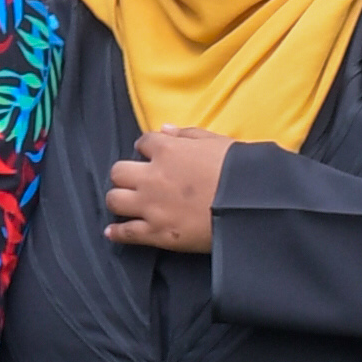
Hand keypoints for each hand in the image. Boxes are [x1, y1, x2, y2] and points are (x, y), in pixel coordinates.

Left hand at [105, 124, 231, 251]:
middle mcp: (152, 177)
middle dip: (127, 174)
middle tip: (138, 180)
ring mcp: (151, 206)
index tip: (152, 155)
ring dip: (120, 199)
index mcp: (167, 150)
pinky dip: (117, 232)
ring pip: (114, 200)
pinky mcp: (156, 233)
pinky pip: (126, 232)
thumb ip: (187, 134)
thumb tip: (164, 129)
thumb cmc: (238, 170)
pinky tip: (112, 231)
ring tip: (127, 202)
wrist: (249, 206)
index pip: (143, 142)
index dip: (147, 148)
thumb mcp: (216, 142)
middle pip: (118, 171)